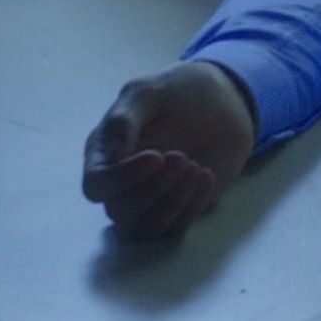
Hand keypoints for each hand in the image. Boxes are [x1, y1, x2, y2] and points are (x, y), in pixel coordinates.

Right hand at [82, 60, 256, 240]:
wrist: (224, 100)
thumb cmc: (178, 92)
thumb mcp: (149, 91)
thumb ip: (124, 119)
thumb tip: (111, 158)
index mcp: (104, 153)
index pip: (96, 185)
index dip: (123, 179)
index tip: (157, 156)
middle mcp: (120, 183)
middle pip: (119, 212)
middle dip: (153, 189)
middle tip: (182, 157)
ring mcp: (149, 200)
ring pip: (144, 229)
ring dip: (171, 204)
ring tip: (196, 168)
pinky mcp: (178, 209)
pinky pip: (175, 229)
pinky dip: (192, 207)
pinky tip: (207, 175)